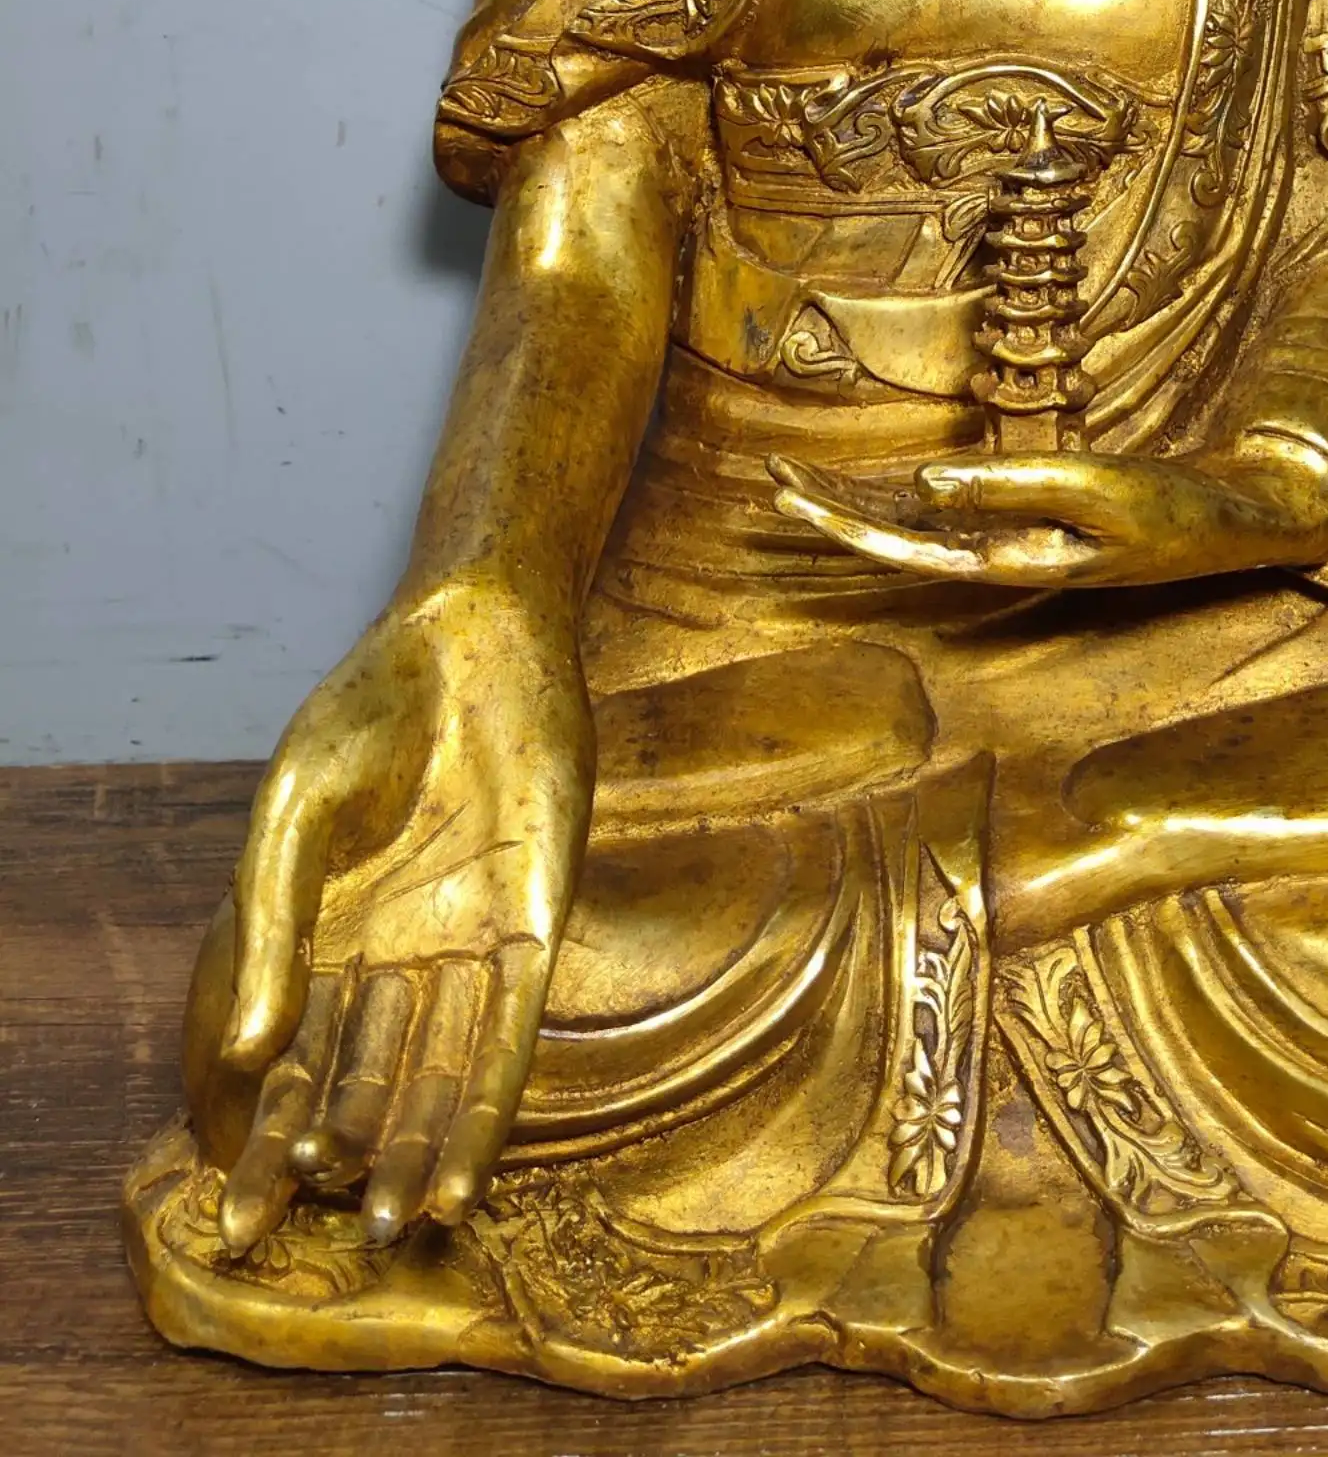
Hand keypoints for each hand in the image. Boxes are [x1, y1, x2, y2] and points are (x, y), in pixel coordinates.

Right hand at [203, 580, 591, 1255]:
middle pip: (367, 1081)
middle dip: (352, 1162)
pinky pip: (510, 1036)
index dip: (267, 1139)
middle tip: (339, 1237)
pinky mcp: (534, 926)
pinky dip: (487, 1108)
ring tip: (403, 1226)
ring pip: (439, 1075)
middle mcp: (394, 956)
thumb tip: (250, 1053)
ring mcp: (463, 947)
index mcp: (322, 937)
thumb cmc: (365, 718)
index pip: (291, 1061)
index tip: (243, 1217)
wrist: (471, 640)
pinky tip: (469, 1174)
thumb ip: (269, 931)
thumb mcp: (292, 821)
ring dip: (422, 1153)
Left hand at [770, 435, 1327, 589]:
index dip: (843, 523)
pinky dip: (914, 496)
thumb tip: (919, 484)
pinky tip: (888, 484)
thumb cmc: (1179, 509)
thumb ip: (1013, 486)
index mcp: (1014, 562)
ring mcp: (1023, 544)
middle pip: (900, 541)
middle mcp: (1007, 560)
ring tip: (807, 480)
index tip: (787, 494)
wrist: (1241, 521)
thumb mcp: (1100, 489)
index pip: (906, 548)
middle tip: (771, 478)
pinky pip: (957, 512)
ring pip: (923, 529)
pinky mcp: (1041, 522)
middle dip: (836, 512)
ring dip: (867, 504)